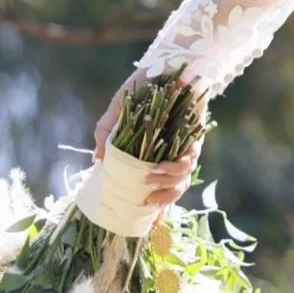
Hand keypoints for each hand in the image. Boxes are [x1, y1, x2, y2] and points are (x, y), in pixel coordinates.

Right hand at [94, 71, 206, 210]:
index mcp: (154, 155)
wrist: (170, 62)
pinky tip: (160, 169)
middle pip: (172, 191)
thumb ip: (106, 133)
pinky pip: (188, 159)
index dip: (154, 211)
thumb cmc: (143, 87)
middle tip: (145, 207)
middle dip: (161, 204)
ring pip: (181, 180)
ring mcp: (184, 146)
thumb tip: (97, 161)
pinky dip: (174, 168)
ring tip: (148, 185)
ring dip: (165, 187)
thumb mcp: (118, 110)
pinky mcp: (195, 136)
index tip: (146, 230)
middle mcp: (171, 154)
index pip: (157, 188)